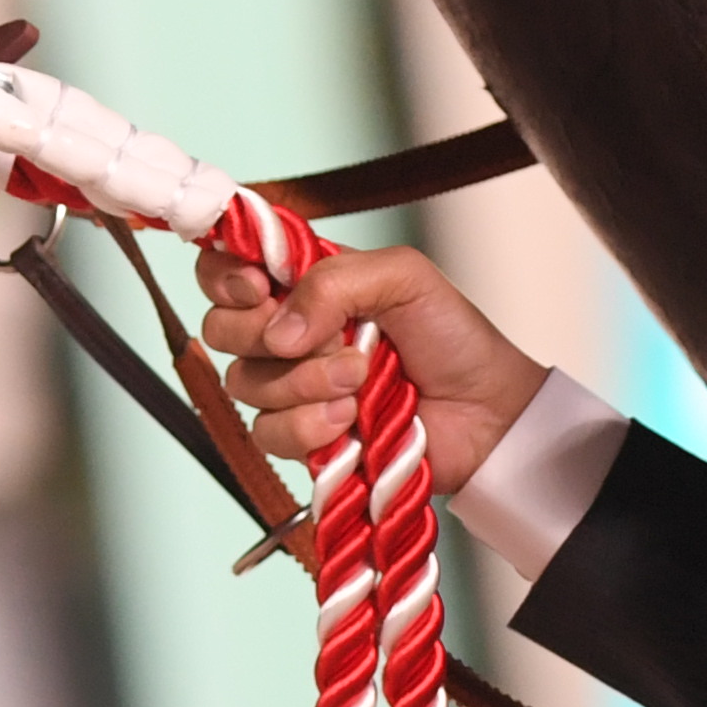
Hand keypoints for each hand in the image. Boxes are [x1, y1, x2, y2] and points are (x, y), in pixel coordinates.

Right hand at [189, 241, 543, 492]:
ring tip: (361, 380)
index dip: (225, 276)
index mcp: (304, 282)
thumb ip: (334, 281)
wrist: (485, 413)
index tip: (260, 287)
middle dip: (268, 333)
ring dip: (304, 382)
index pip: (226, 268)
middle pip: (221, 328)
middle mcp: (288, 331)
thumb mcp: (403, 277)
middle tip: (338, 338)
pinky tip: (350, 421)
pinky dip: (308, 425)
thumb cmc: (452, 336)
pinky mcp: (301, 437)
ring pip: (243, 383)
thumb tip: (278, 329)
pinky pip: (266, 433)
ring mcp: (291, 387)